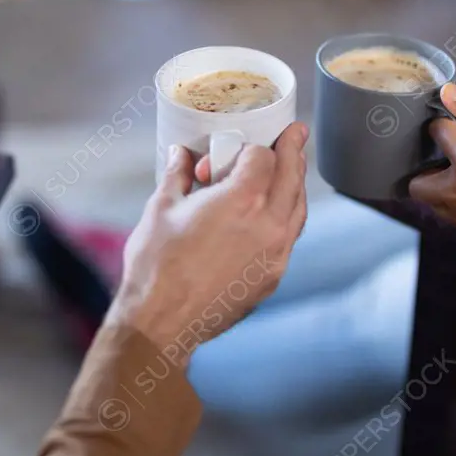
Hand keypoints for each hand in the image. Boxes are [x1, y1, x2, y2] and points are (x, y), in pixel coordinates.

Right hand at [108, 123, 308, 361]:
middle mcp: (268, 224)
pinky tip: (276, 213)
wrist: (162, 320)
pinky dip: (287, 217)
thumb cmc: (157, 265)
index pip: (264, 158)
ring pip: (298, 209)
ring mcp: (275, 254)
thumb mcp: (161, 208)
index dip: (252, 148)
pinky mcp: (272, 276)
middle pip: (292, 177)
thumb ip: (177, 175)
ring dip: (295, 185)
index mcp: (241, 200)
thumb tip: (180, 155)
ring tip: (290, 171)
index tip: (238, 148)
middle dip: (293, 152)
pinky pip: (289, 237)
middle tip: (296, 135)